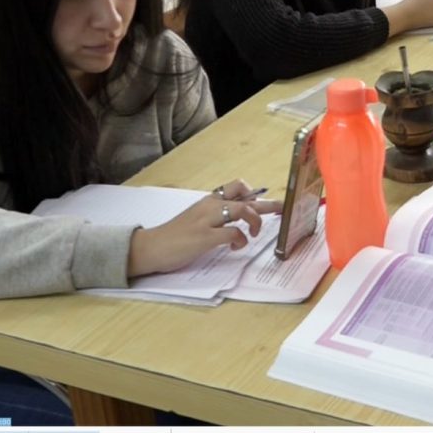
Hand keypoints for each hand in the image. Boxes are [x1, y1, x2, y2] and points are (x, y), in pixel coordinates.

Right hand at [127, 179, 281, 277]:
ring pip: (242, 210)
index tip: (264, 202)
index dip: (254, 192)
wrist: (150, 246)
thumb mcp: (196, 218)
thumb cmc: (174, 235)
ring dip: (255, 221)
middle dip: (268, 203)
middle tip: (282, 209)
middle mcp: (209, 206)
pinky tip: (237, 247)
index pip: (236, 186)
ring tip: (255, 233)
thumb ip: (216, 216)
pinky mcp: (204, 237)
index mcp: (208, 200)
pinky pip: (233, 233)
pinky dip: (241, 240)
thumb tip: (238, 220)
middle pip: (245, 196)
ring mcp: (207, 220)